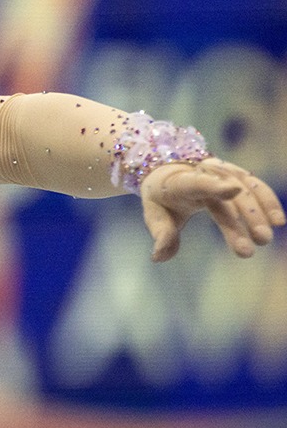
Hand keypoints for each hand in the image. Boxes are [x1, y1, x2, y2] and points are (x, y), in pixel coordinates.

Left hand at [141, 158, 284, 261]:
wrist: (168, 170)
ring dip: (260, 211)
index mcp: (179, 181)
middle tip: (259, 240)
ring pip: (245, 188)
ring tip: (266, 237)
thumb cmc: (161, 196)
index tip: (232, 190)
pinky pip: (254, 187)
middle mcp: (203, 173)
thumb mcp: (153, 212)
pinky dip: (267, 201)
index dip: (213, 186)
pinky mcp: (236, 175)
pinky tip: (277, 221)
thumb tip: (158, 257)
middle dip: (245, 217)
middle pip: (227, 196)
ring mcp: (222, 172)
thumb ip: (161, 233)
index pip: (196, 183)